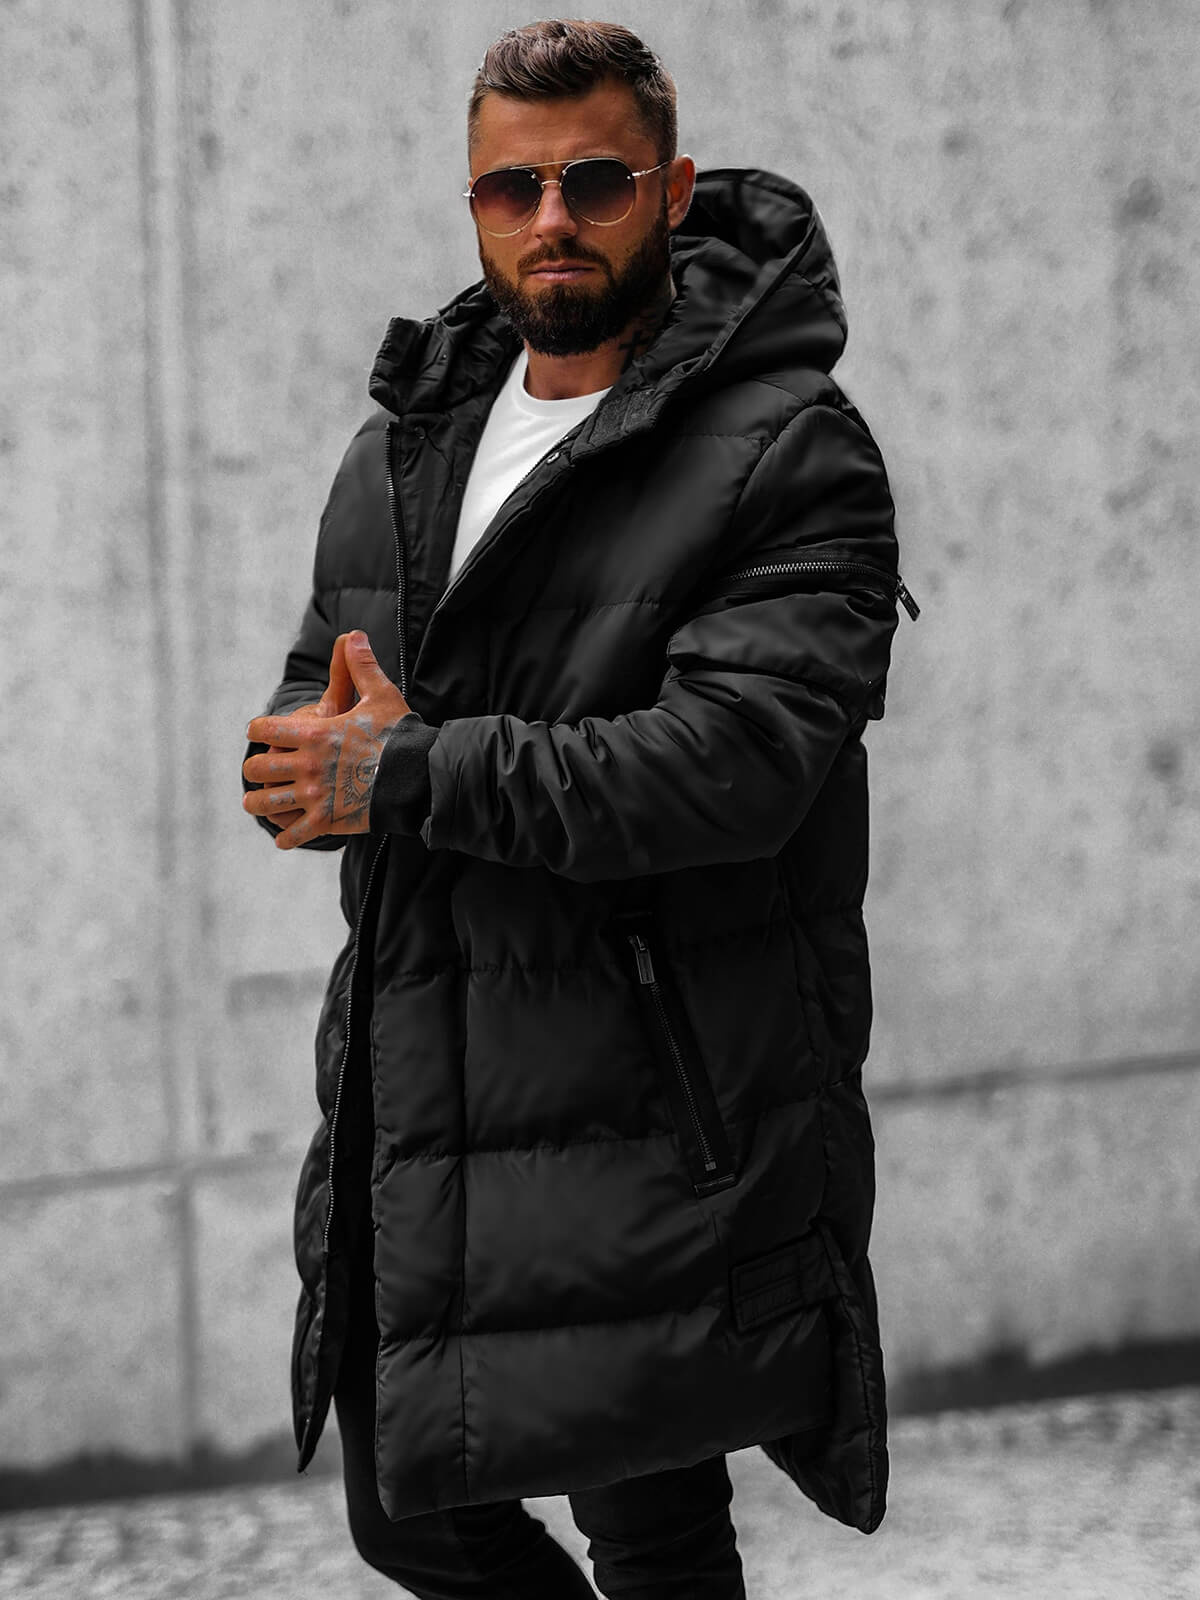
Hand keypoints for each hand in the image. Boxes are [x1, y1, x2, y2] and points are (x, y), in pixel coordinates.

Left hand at [243, 631, 411, 848]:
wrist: (418, 777)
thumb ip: (360, 667)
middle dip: (255, 768)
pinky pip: (292, 835)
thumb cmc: (399, 736)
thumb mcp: (380, 695)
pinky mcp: (326, 822)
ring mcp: (314, 796)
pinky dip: (285, 836)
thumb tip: (354, 635)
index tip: (263, 732)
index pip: (264, 729)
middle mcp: (307, 765)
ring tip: (259, 802)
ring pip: (265, 803)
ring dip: (259, 803)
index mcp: (313, 733)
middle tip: (259, 771)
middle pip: (257, 767)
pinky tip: (285, 835)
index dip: (260, 729)